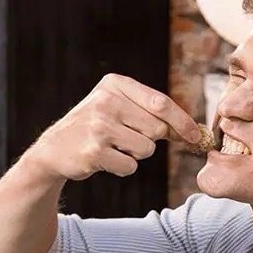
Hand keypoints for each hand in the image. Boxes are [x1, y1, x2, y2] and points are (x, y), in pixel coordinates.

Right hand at [23, 73, 201, 182]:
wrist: (56, 148)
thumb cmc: (97, 128)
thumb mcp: (119, 108)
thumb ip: (151, 113)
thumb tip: (193, 131)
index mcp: (115, 85)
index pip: (161, 103)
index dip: (182, 121)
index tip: (196, 135)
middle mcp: (106, 101)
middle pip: (157, 129)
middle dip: (151, 139)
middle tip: (128, 138)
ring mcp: (99, 126)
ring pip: (146, 149)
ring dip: (136, 154)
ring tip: (113, 146)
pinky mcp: (94, 151)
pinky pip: (130, 166)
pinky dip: (123, 167)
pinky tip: (105, 158)